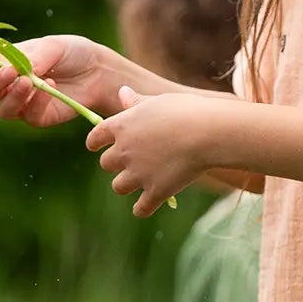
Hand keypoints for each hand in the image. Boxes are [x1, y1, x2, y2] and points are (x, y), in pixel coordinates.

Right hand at [0, 34, 112, 127]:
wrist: (98, 71)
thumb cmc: (71, 53)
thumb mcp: (52, 47)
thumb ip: (32, 57)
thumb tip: (16, 70)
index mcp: (3, 62)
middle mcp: (7, 85)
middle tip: (10, 73)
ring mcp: (21, 103)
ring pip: (3, 109)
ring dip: (13, 96)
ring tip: (30, 82)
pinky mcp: (37, 117)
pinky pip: (29, 115)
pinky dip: (37, 101)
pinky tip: (50, 87)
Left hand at [87, 87, 223, 216]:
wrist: (208, 133)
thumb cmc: (186, 111)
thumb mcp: (158, 100)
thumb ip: (137, 101)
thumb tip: (122, 92)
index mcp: (122, 126)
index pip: (95, 137)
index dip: (95, 142)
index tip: (96, 146)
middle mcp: (124, 151)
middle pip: (106, 164)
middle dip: (117, 163)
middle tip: (132, 161)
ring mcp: (139, 174)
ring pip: (118, 187)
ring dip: (127, 184)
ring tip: (140, 181)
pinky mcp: (156, 192)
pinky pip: (140, 209)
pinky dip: (142, 208)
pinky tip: (148, 205)